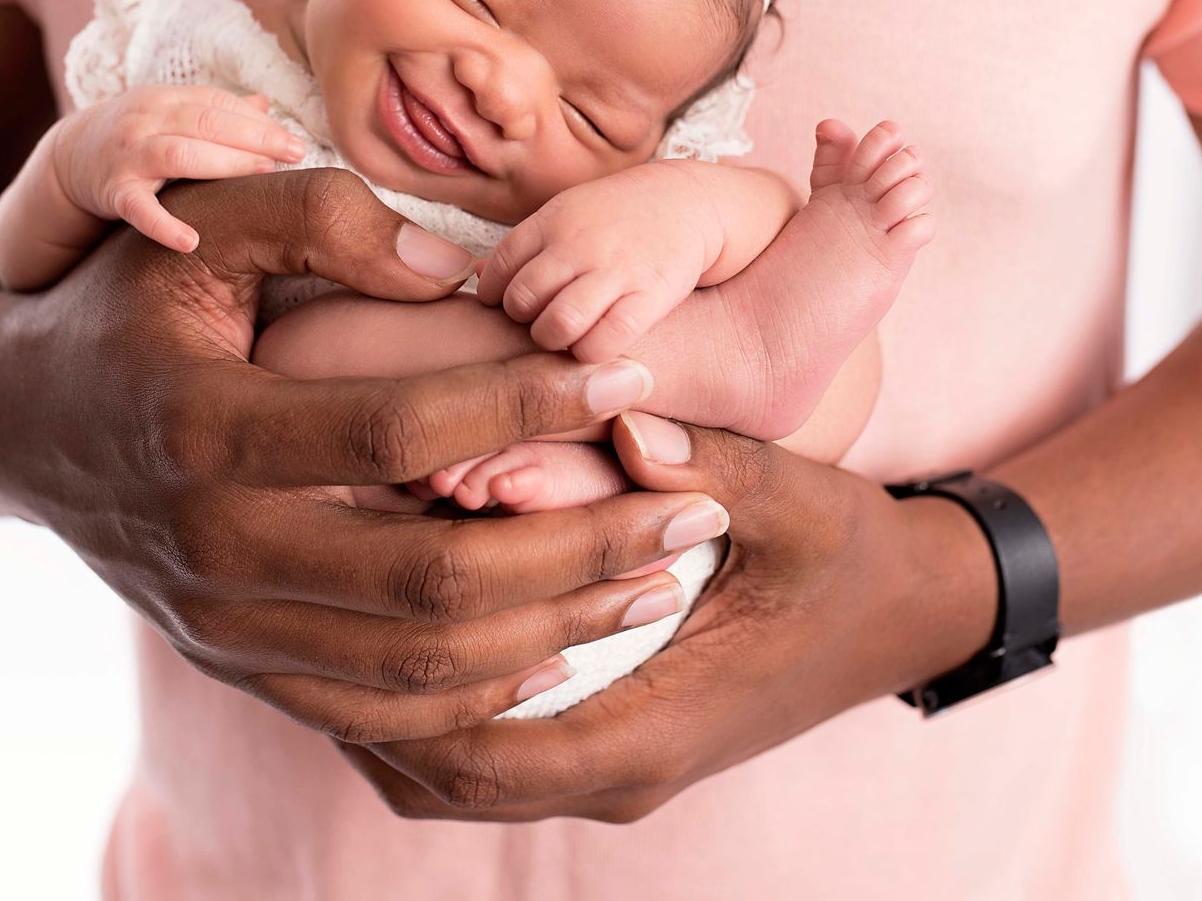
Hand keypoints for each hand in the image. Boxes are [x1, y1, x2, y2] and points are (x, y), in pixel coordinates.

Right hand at [0, 169, 731, 740]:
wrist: (15, 420)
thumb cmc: (127, 302)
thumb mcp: (195, 223)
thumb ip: (318, 217)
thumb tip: (453, 270)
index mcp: (204, 430)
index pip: (399, 430)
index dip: (527, 405)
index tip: (633, 373)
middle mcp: (212, 550)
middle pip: (433, 577)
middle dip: (584, 545)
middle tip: (697, 508)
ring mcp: (223, 626)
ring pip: (417, 663)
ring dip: (557, 623)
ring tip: (664, 577)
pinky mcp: (237, 664)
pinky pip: (374, 709)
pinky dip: (478, 691)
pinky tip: (563, 643)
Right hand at [50, 85, 303, 251]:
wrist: (68, 157)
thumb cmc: (135, 136)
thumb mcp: (169, 114)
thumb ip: (215, 111)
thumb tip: (266, 105)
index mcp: (166, 100)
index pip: (218, 104)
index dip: (258, 122)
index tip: (293, 142)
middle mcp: (146, 120)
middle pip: (205, 123)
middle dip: (254, 138)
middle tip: (294, 155)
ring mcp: (128, 155)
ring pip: (178, 154)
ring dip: (224, 164)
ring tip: (263, 177)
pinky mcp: (112, 192)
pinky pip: (138, 209)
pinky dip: (163, 225)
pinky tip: (192, 241)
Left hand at [337, 412, 997, 819]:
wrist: (905, 613)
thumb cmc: (850, 558)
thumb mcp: (800, 501)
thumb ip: (715, 465)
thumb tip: (626, 421)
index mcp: (654, 729)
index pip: (484, 755)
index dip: (393, 689)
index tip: (332, 600)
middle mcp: (621, 770)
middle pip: (444, 780)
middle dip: (361, 703)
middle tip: (297, 600)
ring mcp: (614, 766)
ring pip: (455, 778)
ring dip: (386, 709)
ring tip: (326, 605)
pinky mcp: (611, 742)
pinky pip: (490, 755)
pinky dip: (430, 709)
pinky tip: (397, 614)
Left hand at [478, 161, 721, 362]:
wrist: (689, 202)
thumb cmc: (619, 216)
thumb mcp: (567, 212)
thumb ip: (526, 246)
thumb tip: (477, 277)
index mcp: (552, 220)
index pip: (499, 268)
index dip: (497, 296)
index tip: (509, 307)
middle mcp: (578, 243)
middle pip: (522, 300)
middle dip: (524, 322)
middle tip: (540, 324)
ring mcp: (615, 269)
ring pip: (558, 325)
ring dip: (554, 341)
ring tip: (566, 338)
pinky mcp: (650, 295)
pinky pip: (604, 341)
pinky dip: (591, 353)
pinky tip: (597, 345)